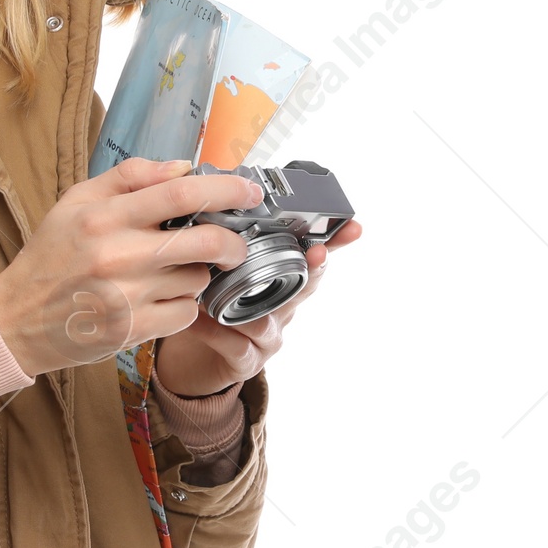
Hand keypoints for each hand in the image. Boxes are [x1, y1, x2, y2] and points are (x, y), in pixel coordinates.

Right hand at [0, 156, 266, 375]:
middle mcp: (117, 255)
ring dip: (196, 275)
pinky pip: (185, 313)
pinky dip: (181, 306)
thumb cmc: (50, 256)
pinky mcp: (132, 331)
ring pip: (197, 280)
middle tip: (234, 244)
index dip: (226, 190)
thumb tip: (183, 167)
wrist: (17, 319)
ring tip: (168, 274)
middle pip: (206, 241)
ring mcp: (127, 296)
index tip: (249, 193)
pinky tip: (157, 300)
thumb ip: (129, 178)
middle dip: (233, 242)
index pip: (180, 193)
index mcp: (103, 216)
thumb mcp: (75, 202)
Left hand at [153, 217, 364, 396]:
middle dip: (312, 269)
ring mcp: (267, 337)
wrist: (196, 358)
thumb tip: (218, 187)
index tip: (351, 226)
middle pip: (304, 288)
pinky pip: (234, 345)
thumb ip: (227, 238)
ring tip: (227, 290)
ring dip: (246, 306)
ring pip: (267, 321)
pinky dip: (214, 330)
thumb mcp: (224, 269)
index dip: (333, 242)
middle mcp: (281, 309)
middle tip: (315, 252)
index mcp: (280, 281)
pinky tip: (198, 317)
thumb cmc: (212, 304)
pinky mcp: (246, 360)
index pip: (313, 257)